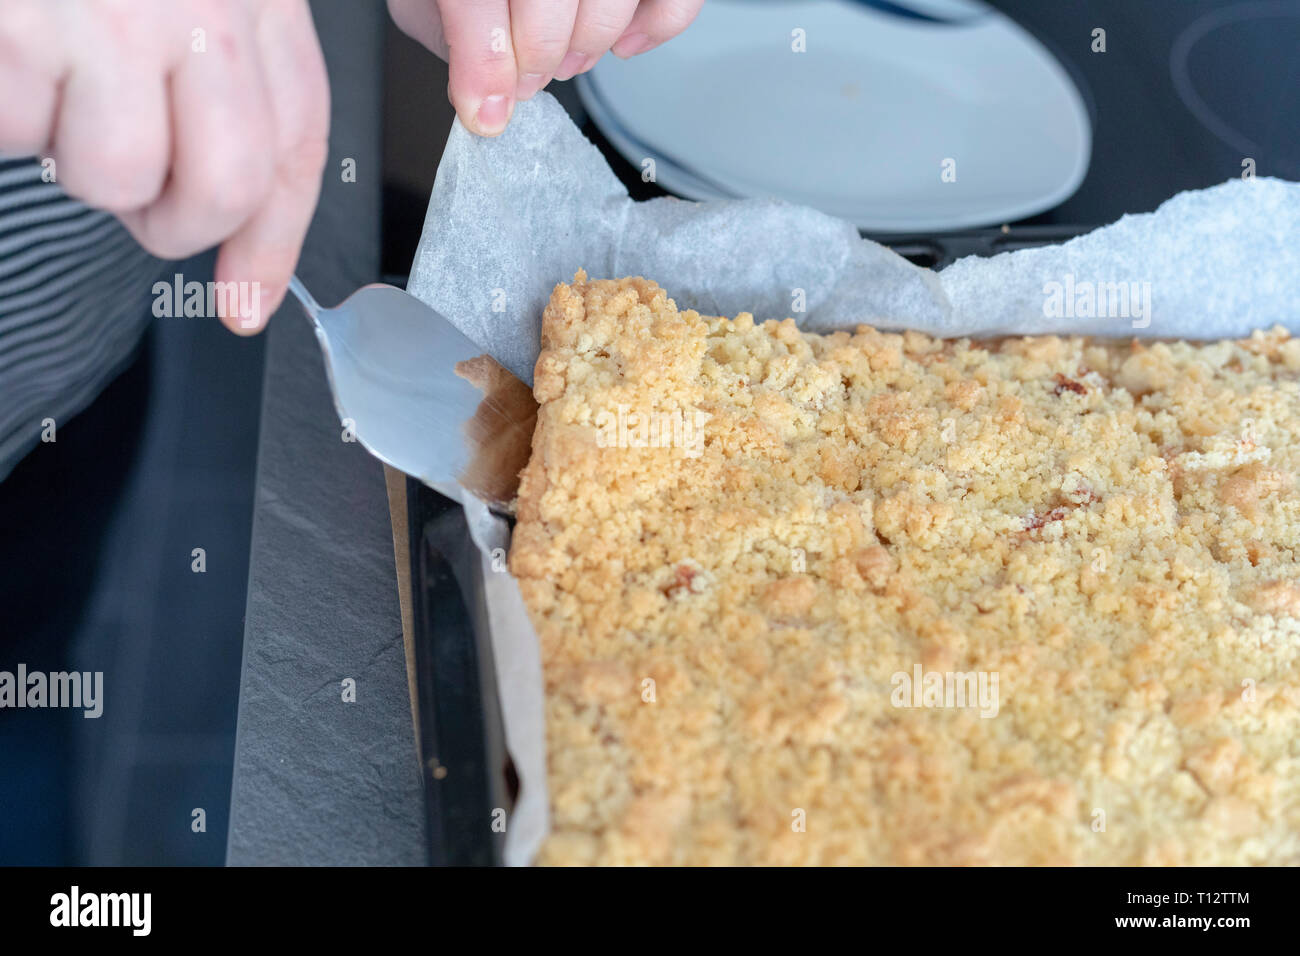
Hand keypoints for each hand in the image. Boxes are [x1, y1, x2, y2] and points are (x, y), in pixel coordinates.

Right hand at [0, 0, 330, 332]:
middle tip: (138, 206)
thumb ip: (224, 66)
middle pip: (224, 184)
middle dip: (176, 225)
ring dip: (71, 157)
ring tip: (50, 85)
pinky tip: (7, 50)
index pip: (294, 139)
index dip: (274, 238)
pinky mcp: (20, 22)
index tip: (248, 301)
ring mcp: (108, 12)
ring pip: (113, 175)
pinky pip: (14, 128)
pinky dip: (2, 112)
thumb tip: (235, 215)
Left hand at [387, 0, 702, 135]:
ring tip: (564, 62)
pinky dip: (658, 25)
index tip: (486, 109)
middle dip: (537, 58)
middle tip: (524, 82)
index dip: (485, 62)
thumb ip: (457, 37)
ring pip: (611, 0)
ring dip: (588, 46)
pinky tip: (623, 44)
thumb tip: (486, 103)